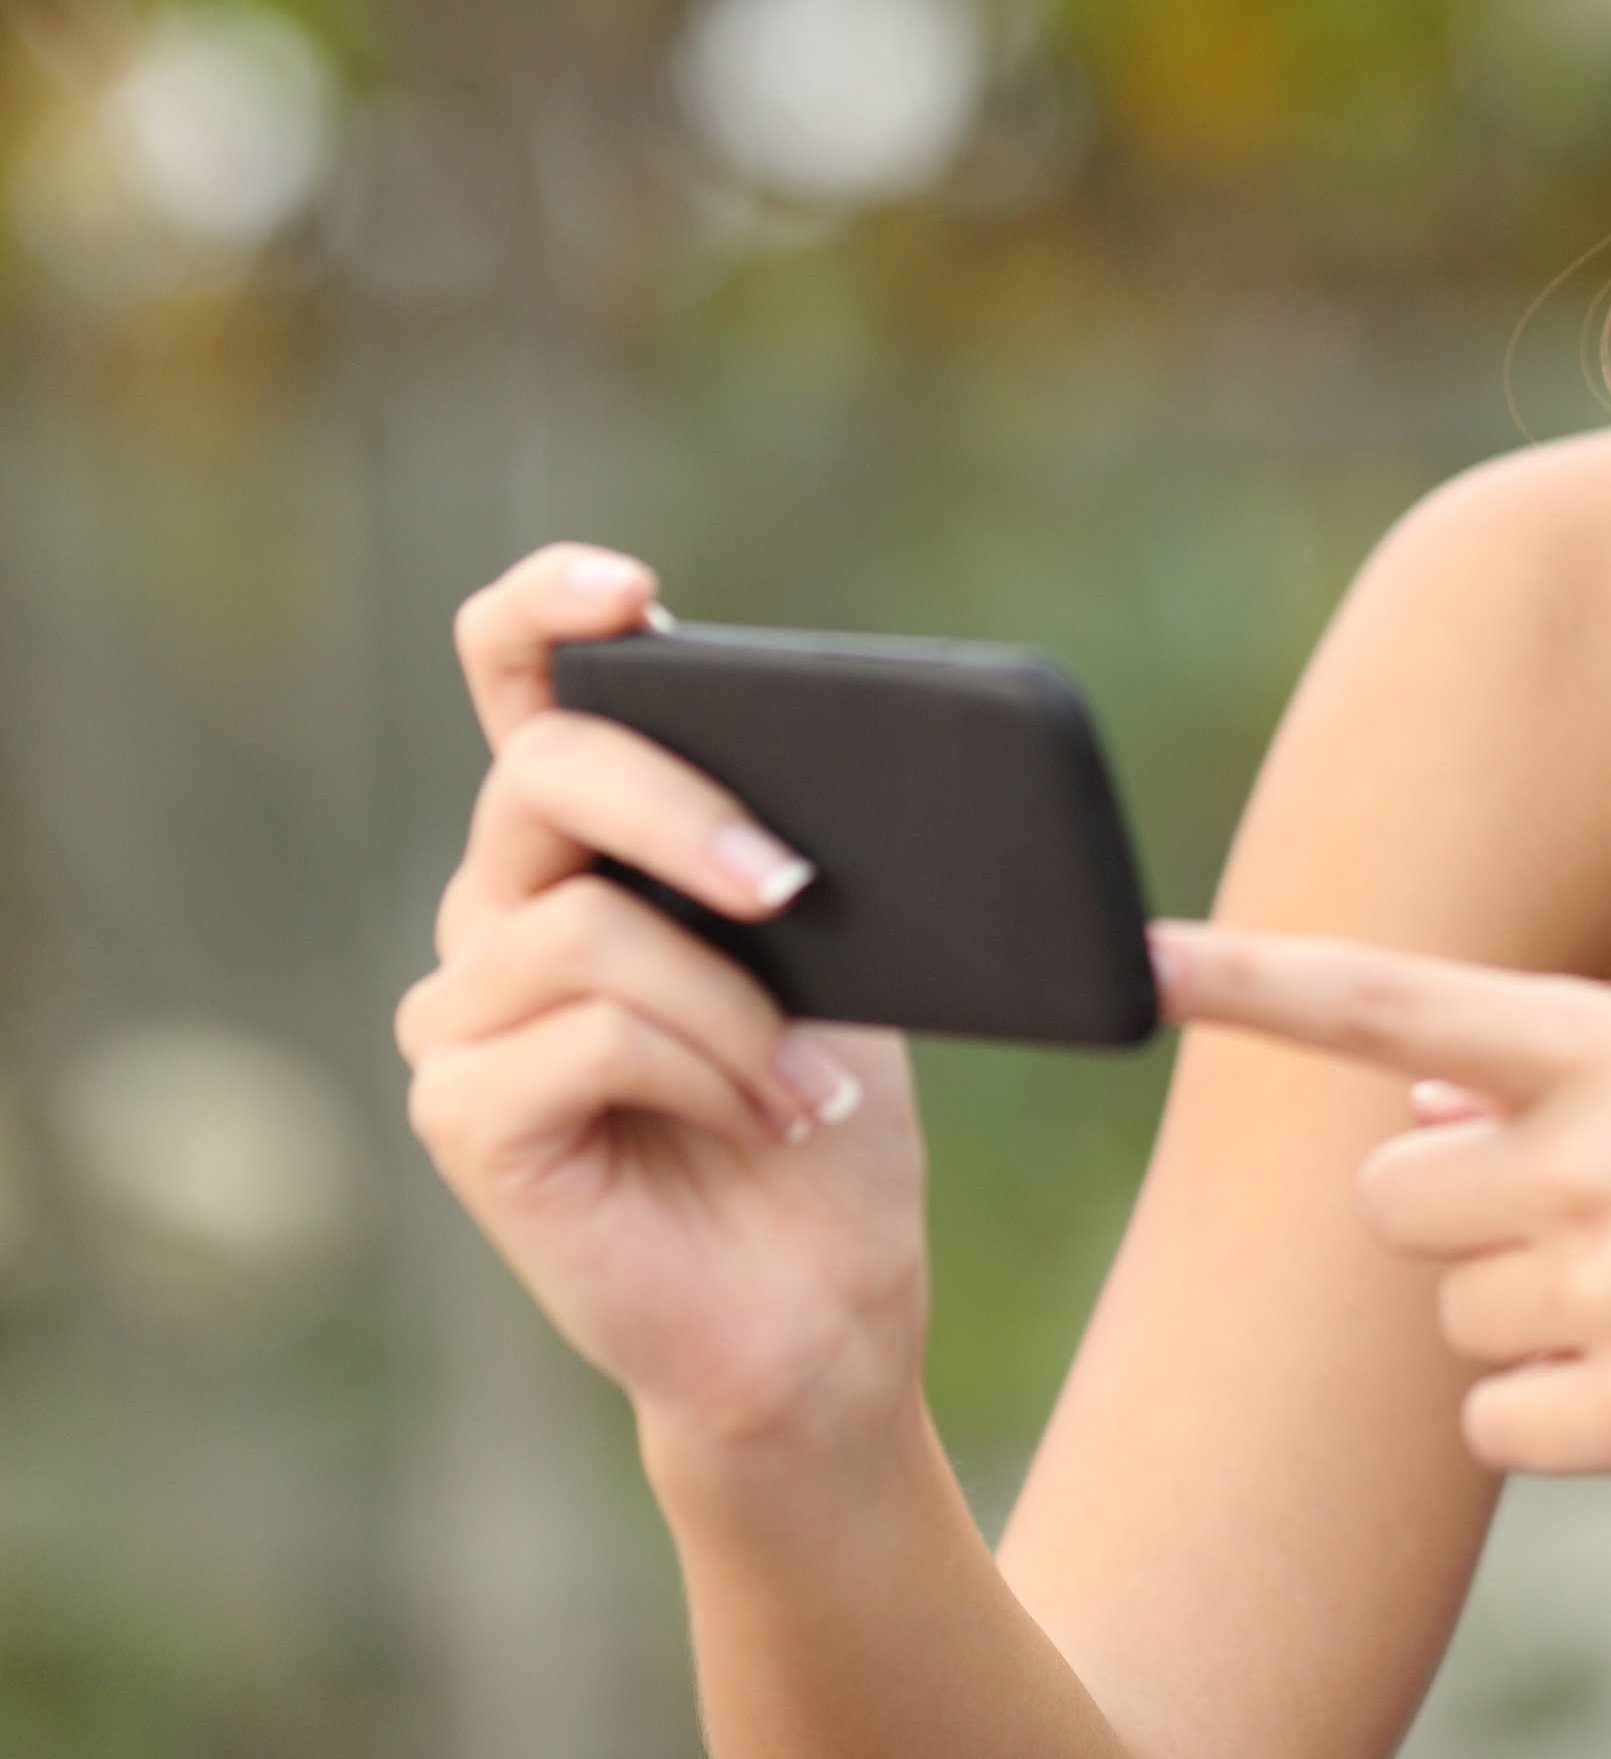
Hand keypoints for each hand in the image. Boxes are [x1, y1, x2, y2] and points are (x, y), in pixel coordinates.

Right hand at [399, 545, 928, 1472]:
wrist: (822, 1303)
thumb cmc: (827, 1112)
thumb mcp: (844, 950)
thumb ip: (800, 850)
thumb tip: (862, 769)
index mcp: (587, 842)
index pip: (515, 675)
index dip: (548, 609)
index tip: (631, 593)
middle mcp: (495, 909)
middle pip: (544, 773)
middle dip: (686, 810)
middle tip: (799, 888)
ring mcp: (462, 1012)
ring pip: (583, 925)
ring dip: (733, 1002)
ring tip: (806, 1082)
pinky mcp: (463, 1114)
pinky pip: (582, 1033)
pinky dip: (704, 1071)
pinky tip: (763, 1119)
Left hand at [1148, 924, 1610, 1524]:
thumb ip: (1592, 1079)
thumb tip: (1427, 1093)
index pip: (1398, 998)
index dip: (1253, 981)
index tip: (1135, 963)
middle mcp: (1598, 1153)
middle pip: (1396, 1198)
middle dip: (1461, 1220)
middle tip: (1594, 1231)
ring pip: (1451, 1322)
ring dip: (1533, 1326)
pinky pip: (1503, 1427)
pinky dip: (1566, 1422)